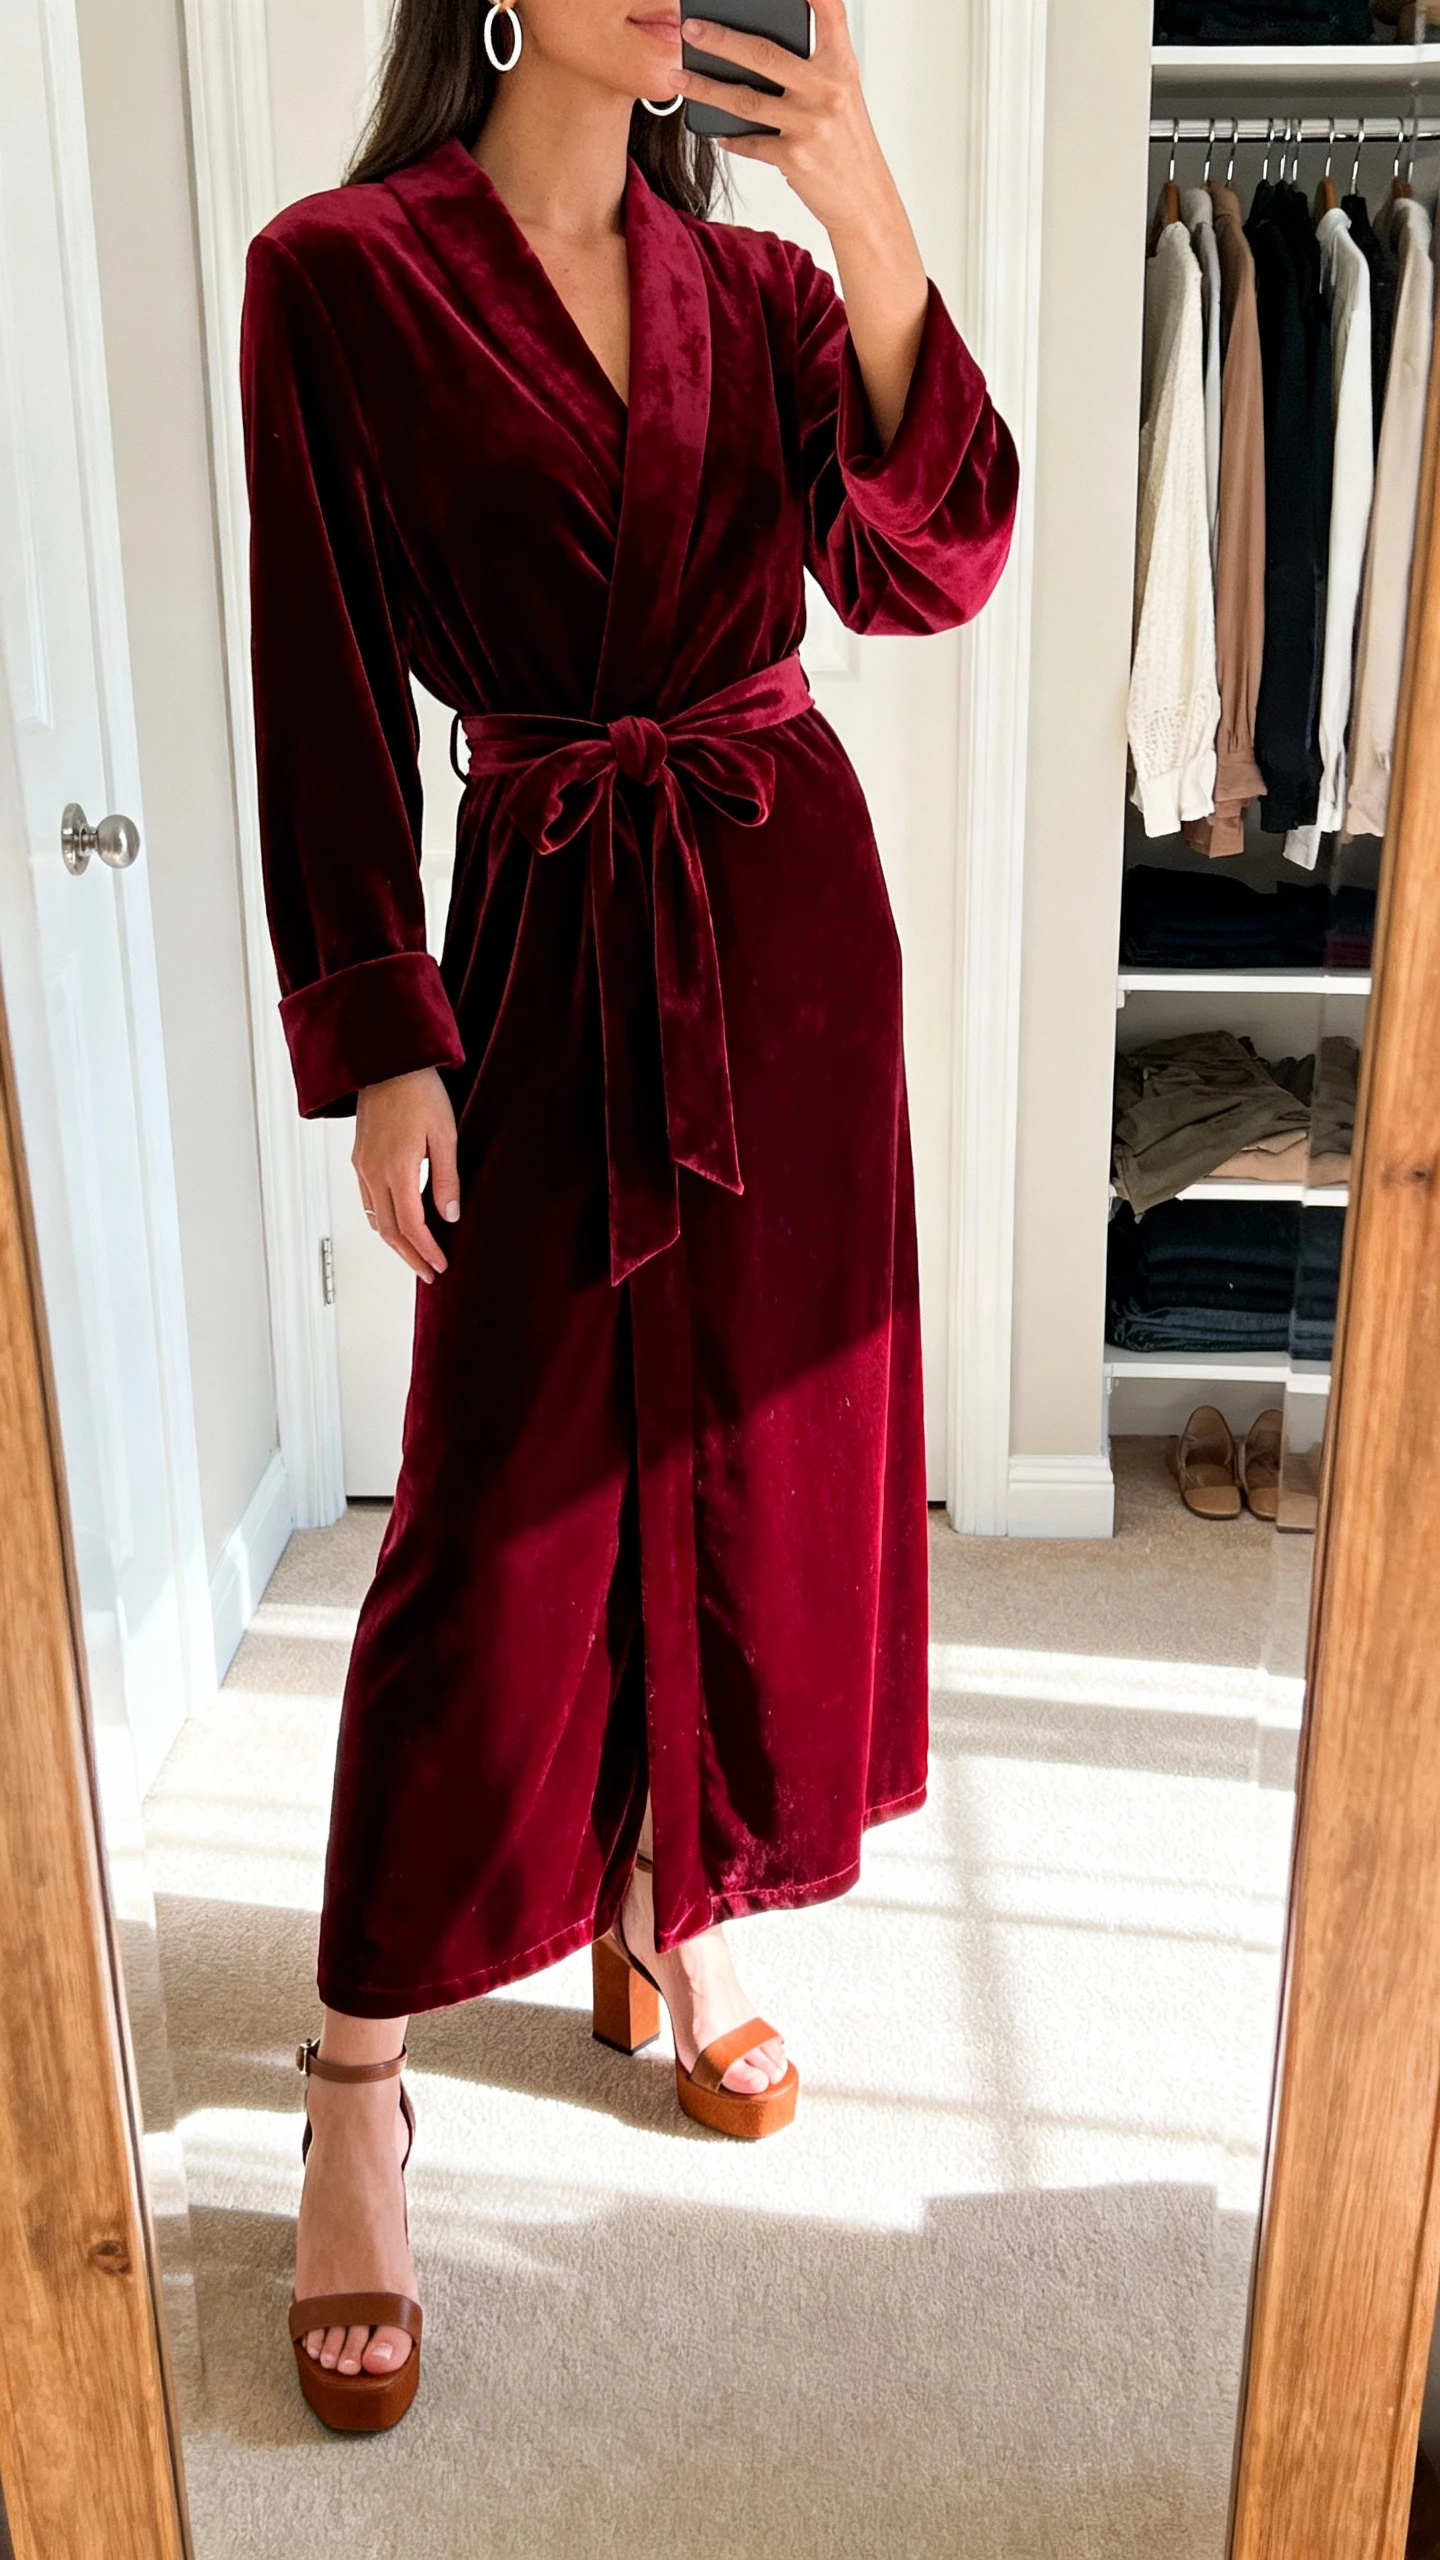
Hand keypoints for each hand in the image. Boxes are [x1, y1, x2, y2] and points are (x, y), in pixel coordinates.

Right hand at [353, 1067, 458, 1283]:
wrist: (387, 1063)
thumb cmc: (420, 1093)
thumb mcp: (445, 1135)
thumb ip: (447, 1178)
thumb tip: (450, 1216)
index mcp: (396, 1170)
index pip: (411, 1226)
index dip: (426, 1251)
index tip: (441, 1266)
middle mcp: (372, 1173)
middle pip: (389, 1231)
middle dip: (410, 1257)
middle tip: (429, 1273)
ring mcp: (362, 1167)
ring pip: (375, 1219)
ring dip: (396, 1242)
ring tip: (416, 1255)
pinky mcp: (359, 1158)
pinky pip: (368, 1201)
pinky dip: (383, 1221)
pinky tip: (399, 1224)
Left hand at [679, 0, 889, 238]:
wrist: (865, 200)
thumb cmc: (849, 145)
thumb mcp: (842, 96)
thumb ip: (812, 69)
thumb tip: (757, 52)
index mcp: (842, 66)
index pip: (830, 10)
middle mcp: (827, 89)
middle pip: (764, 54)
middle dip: (720, 40)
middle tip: (690, 30)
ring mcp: (809, 124)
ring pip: (745, 100)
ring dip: (705, 89)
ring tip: (679, 78)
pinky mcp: (794, 157)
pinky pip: (750, 142)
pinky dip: (730, 138)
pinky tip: (716, 133)